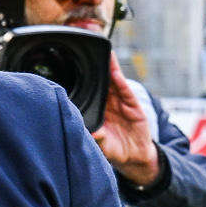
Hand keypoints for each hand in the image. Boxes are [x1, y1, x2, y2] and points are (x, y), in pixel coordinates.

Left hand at [92, 54, 160, 186]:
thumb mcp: (103, 145)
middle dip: (93, 67)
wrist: (136, 156)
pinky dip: (119, 79)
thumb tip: (91, 134)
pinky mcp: (132, 104)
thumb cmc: (115, 149)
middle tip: (85, 51)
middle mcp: (106, 104)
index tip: (69, 68)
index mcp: (96, 111)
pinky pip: (124, 89)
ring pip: (111, 81)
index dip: (79, 81)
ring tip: (102, 53)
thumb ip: (97, 139)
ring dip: (107, 67)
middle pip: (98, 82)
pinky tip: (113, 69)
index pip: (86, 93)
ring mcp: (119, 102)